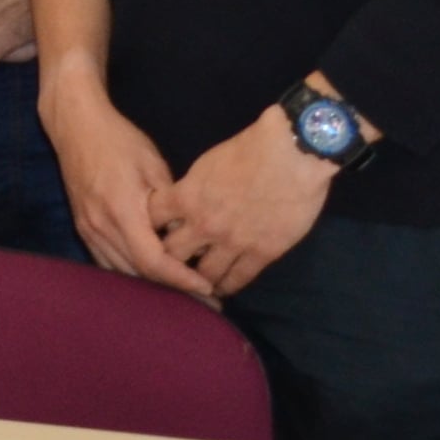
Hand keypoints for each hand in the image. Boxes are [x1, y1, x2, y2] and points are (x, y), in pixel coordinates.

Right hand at [37, 74, 209, 300]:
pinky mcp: (83, 228)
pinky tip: (151, 277)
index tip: (207, 289)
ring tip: (184, 294)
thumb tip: (193, 237)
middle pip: (139, 273)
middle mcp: (101, 226)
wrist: (75, 126)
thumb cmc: (119, 141)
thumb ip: (172, 205)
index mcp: (121, 209)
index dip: (181, 279)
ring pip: (122, 272)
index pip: (153, 260)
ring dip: (152, 285)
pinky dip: (131, 273)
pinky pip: (108, 262)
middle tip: (206, 301)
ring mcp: (88, 229)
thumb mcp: (154, 166)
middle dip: (173, 290)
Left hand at [158, 101, 338, 297]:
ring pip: (205, 274)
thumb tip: (186, 202)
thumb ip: (193, 188)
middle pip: (172, 254)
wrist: (292, 154)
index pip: (152, 221)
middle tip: (169, 268)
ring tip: (196, 285)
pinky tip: (223, 289)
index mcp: (186, 196)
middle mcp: (204, 223)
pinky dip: (228, 286)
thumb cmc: (250, 149)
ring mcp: (233, 241)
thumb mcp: (207, 164)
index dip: (148, 228)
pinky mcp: (262, 252)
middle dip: (168, 261)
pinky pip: (238, 278)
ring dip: (198, 281)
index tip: (150, 235)